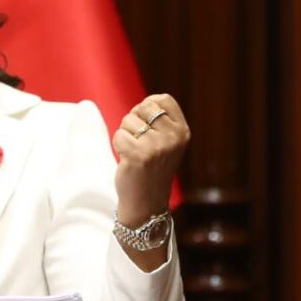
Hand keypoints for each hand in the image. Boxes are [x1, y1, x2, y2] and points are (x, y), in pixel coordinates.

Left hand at [111, 94, 189, 225]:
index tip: (146, 125)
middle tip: (139, 142)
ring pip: (128, 121)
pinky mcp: (140, 155)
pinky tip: (128, 159)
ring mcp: (158, 146)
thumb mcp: (167, 142)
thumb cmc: (151, 167)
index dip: (148, 106)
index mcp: (182, 131)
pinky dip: (118, 145)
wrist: (147, 201)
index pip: (163, 99)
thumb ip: (161, 121)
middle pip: (143, 107)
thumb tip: (147, 102)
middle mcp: (174, 137)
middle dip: (134, 121)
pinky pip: (118, 135)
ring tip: (135, 153)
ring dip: (125, 135)